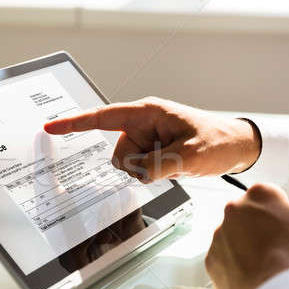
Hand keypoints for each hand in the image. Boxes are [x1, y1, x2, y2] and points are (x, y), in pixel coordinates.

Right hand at [44, 97, 260, 181]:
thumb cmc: (218, 140)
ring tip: (175, 163)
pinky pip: (139, 170)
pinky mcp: (152, 152)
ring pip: (128, 165)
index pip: (103, 117)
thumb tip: (137, 175)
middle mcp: (143, 125)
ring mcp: (147, 140)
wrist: (237, 147)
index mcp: (147, 113)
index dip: (74, 123)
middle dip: (138, 165)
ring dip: (148, 171)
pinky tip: (173, 166)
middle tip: (169, 162)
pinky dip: (152, 173)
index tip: (51, 126)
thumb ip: (159, 166)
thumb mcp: (191, 154)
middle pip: (119, 153)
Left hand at [205, 183, 288, 288]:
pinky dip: (235, 267)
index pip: (269, 196)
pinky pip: (224, 260)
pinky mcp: (211, 260)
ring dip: (245, 247)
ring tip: (266, 267)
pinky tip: (253, 277)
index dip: (281, 213)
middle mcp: (233, 210)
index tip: (288, 227)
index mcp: (259, 195)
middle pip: (246, 215)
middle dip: (259, 228)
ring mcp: (219, 236)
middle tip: (277, 248)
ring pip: (233, 237)